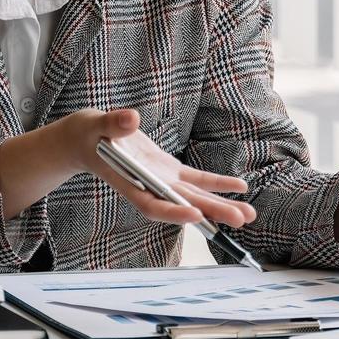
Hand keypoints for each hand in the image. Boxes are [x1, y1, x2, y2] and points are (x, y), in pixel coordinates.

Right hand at [58, 108, 256, 228]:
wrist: (89, 139)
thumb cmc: (89, 133)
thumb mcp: (97, 125)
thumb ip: (114, 124)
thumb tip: (131, 119)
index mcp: (129, 183)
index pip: (152, 204)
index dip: (173, 211)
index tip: (195, 215)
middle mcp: (149, 187)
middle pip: (183, 204)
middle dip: (212, 212)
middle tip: (241, 219)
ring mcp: (162, 181)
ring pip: (195, 196)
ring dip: (222, 204)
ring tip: (249, 214)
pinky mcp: (169, 170)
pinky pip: (196, 180)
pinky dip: (217, 183)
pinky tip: (240, 187)